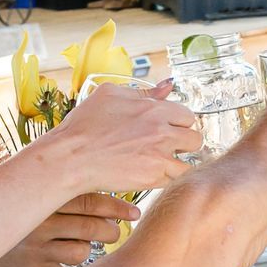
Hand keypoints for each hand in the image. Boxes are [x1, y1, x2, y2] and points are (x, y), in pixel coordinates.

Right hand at [0, 193, 140, 266]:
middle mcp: (39, 223)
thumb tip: (105, 174)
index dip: (116, 206)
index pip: (89, 200)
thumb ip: (57, 187)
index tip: (134, 212)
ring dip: (88, 249)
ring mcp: (36, 251)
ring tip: (78, 245)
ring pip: (83, 251)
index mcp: (40, 199)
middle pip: (92, 227)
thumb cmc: (11, 218)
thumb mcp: (28, 196)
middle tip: (114, 231)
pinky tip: (62, 260)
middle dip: (110, 230)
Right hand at [36, 81, 199, 192]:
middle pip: (195, 139)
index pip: (187, 116)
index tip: (168, 129)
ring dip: (176, 163)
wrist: (71, 156)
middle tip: (166, 147)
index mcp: (154, 109)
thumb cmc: (84, 125)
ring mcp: (159, 156)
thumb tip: (167, 86)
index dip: (177, 123)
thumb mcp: (111, 94)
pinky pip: (171, 180)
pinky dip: (163, 179)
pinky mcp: (152, 178)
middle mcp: (162, 132)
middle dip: (183, 143)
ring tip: (158, 163)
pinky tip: (148, 174)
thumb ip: (144, 91)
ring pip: (187, 163)